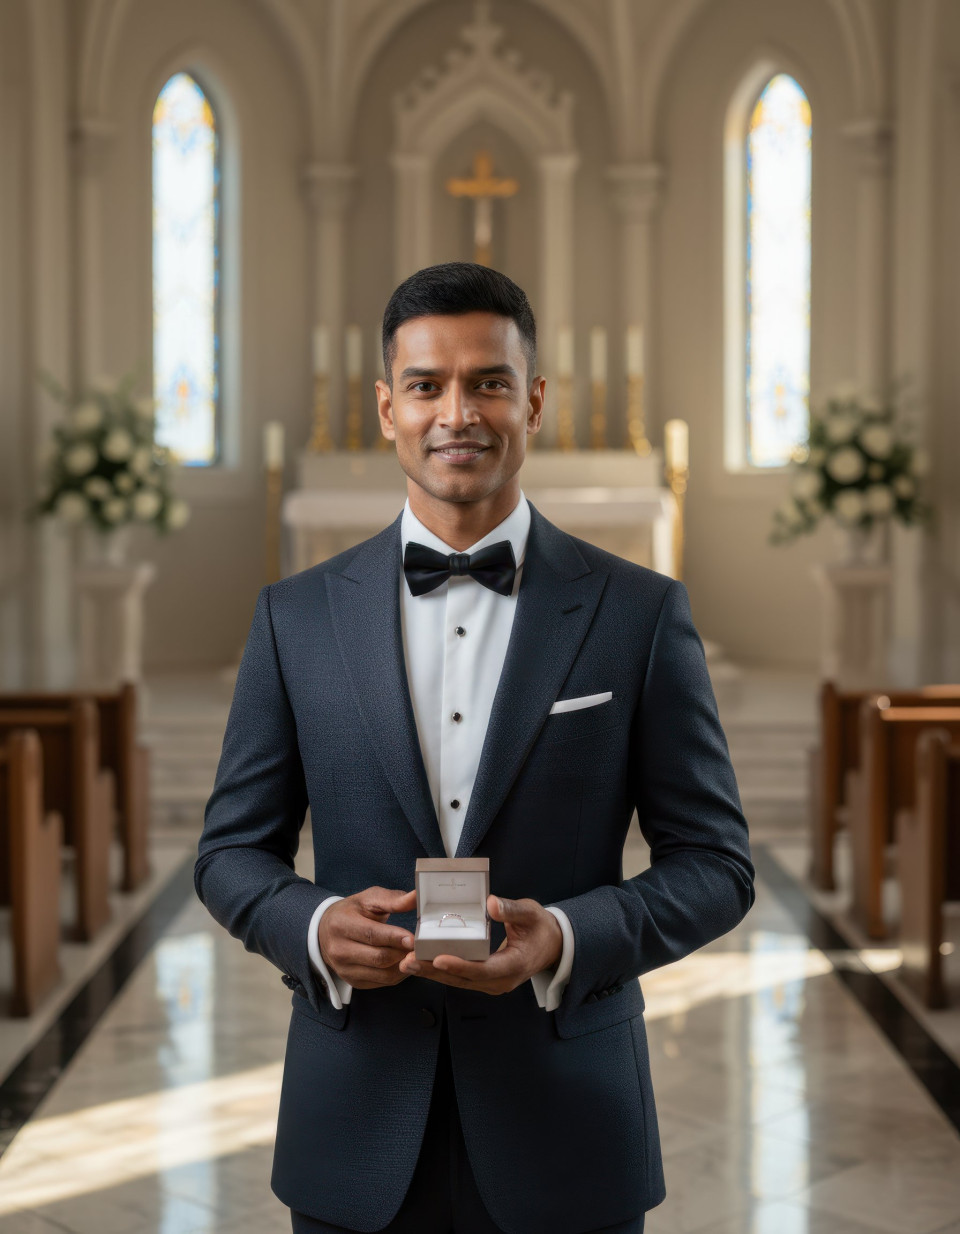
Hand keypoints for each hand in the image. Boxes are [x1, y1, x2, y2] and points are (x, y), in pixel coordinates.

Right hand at [317, 887, 416, 989]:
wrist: (326, 932)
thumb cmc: (352, 912)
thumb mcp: (368, 899)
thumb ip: (392, 899)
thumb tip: (416, 896)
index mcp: (341, 925)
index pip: (372, 935)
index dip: (394, 938)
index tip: (413, 938)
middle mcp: (339, 951)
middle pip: (379, 957)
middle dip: (403, 953)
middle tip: (421, 946)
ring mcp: (345, 970)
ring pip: (383, 974)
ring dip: (404, 965)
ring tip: (416, 954)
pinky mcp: (353, 982)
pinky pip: (383, 983)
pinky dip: (399, 974)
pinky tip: (406, 962)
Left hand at [397, 895, 562, 994]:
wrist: (552, 945)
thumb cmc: (541, 927)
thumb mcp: (530, 913)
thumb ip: (512, 909)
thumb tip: (491, 903)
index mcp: (514, 966)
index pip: (482, 969)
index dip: (459, 965)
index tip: (438, 958)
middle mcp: (501, 981)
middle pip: (463, 979)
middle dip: (435, 971)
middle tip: (409, 961)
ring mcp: (492, 984)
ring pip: (458, 981)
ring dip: (433, 973)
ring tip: (407, 963)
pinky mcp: (486, 981)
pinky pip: (460, 978)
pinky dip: (441, 971)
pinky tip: (422, 963)